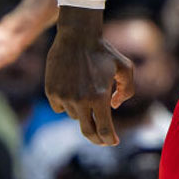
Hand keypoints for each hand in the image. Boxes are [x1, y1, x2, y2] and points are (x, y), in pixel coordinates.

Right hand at [47, 8, 133, 145]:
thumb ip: (126, 90)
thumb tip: (113, 106)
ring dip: (82, 111)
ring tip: (85, 92)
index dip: (109, 139)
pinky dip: (66, 103)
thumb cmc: (103, 51)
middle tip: (102, 140)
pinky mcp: (51, 92)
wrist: (76, 36)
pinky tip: (71, 88)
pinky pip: (60, 107)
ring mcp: (64, 97)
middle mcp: (80, 100)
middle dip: (96, 139)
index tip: (112, 142)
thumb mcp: (124, 67)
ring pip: (75, 116)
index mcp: (99, 96)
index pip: (105, 129)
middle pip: (88, 131)